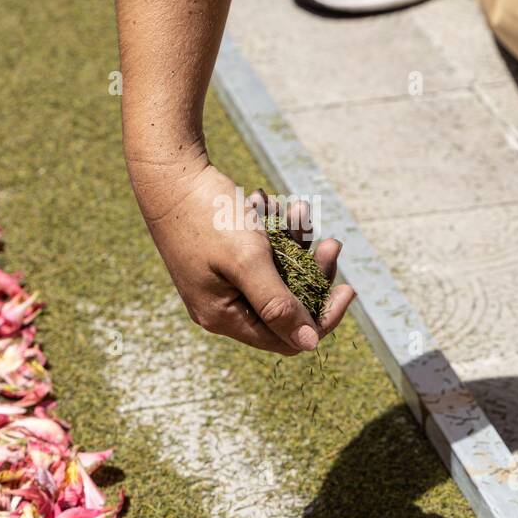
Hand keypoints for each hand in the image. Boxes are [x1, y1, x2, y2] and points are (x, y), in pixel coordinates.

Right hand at [131, 156, 354, 354]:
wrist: (169, 173)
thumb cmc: (206, 215)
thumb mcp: (247, 261)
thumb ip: (278, 304)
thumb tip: (309, 344)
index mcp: (224, 316)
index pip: (287, 338)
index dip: (321, 319)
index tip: (347, 289)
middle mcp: (223, 306)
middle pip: (286, 307)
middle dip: (313, 274)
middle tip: (332, 244)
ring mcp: (223, 282)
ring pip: (278, 276)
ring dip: (298, 247)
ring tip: (301, 211)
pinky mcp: (224, 258)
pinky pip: (264, 255)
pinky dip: (278, 234)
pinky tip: (276, 206)